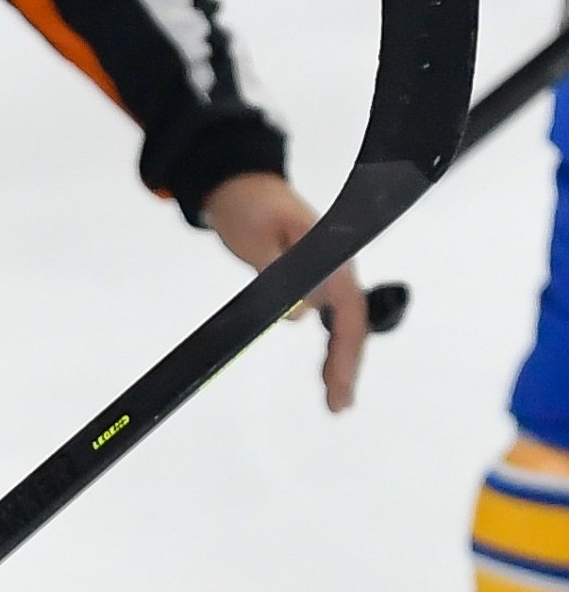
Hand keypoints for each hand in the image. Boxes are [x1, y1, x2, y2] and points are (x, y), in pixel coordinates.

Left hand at [201, 171, 365, 412]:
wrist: (240, 186)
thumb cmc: (250, 205)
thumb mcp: (258, 235)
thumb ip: (277, 271)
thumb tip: (300, 314)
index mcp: (330, 255)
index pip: (348, 308)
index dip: (347, 346)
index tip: (339, 378)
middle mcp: (336, 267)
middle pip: (352, 323)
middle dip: (347, 364)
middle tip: (339, 405)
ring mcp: (327, 275)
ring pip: (343, 325)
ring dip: (341, 361)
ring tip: (337, 401)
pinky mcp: (312, 281)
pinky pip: (329, 318)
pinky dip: (329, 346)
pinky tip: (326, 374)